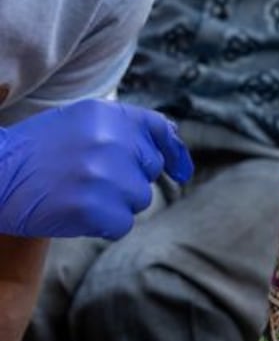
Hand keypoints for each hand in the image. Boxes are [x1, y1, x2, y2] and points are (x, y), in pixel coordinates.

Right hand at [0, 99, 192, 238]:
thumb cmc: (35, 152)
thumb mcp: (78, 122)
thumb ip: (122, 127)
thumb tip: (172, 137)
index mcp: (109, 115)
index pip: (159, 129)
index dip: (175, 152)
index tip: (182, 173)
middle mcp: (113, 140)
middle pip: (148, 170)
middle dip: (128, 179)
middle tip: (91, 181)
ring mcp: (105, 174)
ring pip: (139, 199)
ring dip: (115, 203)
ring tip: (78, 195)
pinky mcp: (95, 207)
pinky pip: (122, 224)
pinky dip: (103, 225)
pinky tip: (76, 214)